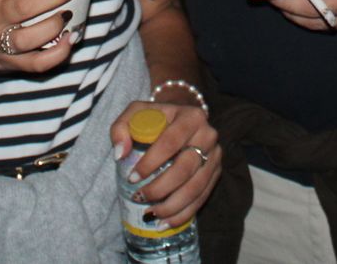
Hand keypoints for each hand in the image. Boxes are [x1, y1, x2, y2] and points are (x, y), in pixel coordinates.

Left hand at [109, 99, 220, 229]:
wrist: (179, 120)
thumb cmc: (155, 118)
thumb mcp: (136, 114)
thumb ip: (121, 129)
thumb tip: (120, 154)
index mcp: (191, 116)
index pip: (171, 142)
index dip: (151, 162)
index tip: (132, 178)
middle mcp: (208, 134)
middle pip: (185, 168)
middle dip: (161, 188)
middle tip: (140, 197)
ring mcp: (214, 155)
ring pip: (196, 187)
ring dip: (172, 206)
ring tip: (151, 214)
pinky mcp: (216, 172)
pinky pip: (202, 197)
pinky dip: (184, 213)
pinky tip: (166, 222)